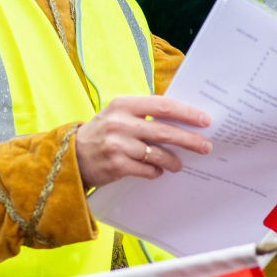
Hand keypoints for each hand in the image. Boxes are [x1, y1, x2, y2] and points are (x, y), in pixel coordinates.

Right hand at [75, 96, 210, 188]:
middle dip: (189, 139)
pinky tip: (158, 171)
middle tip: (205, 146)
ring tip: (179, 164)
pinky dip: (156, 171)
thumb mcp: (118, 113)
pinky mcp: (116, 165)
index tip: (204, 120)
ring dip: (173, 160)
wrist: (71, 155)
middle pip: (164, 131)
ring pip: (158, 153)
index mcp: (123, 104)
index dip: (186, 113)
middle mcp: (120, 123)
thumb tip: (181, 117)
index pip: (163, 106)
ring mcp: (118, 145)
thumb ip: (144, 112)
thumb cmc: (102, 132)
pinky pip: (147, 170)